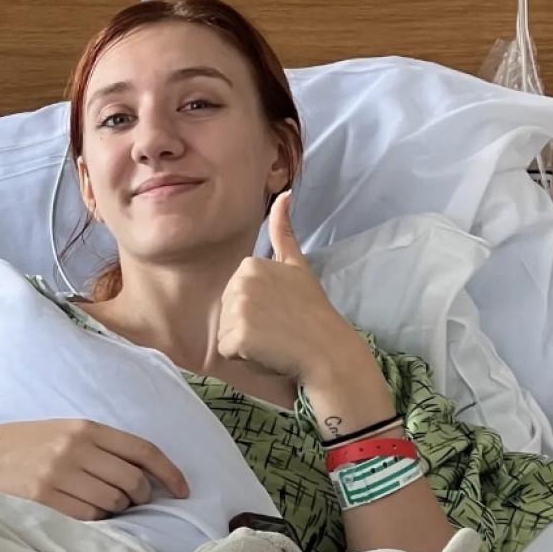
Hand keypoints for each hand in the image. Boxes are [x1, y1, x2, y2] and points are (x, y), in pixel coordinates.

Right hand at [0, 419, 187, 521]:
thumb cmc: (26, 444)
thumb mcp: (65, 432)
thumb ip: (102, 447)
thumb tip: (145, 475)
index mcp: (86, 429)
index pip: (143, 451)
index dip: (170, 473)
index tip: (183, 490)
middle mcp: (77, 450)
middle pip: (133, 482)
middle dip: (141, 497)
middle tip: (131, 500)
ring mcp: (60, 476)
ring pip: (114, 503)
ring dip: (116, 509)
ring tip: (100, 502)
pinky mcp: (45, 500)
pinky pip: (89, 517)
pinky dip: (95, 519)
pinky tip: (83, 510)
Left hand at [217, 192, 364, 381]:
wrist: (327, 350)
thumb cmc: (313, 312)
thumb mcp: (297, 266)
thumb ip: (284, 232)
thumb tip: (284, 194)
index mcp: (251, 264)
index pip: (236, 293)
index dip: (257, 307)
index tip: (281, 309)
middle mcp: (240, 282)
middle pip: (227, 311)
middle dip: (248, 324)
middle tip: (278, 327)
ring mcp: (238, 309)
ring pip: (225, 331)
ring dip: (245, 342)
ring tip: (274, 340)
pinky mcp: (236, 336)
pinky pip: (227, 350)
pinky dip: (244, 357)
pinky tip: (267, 352)